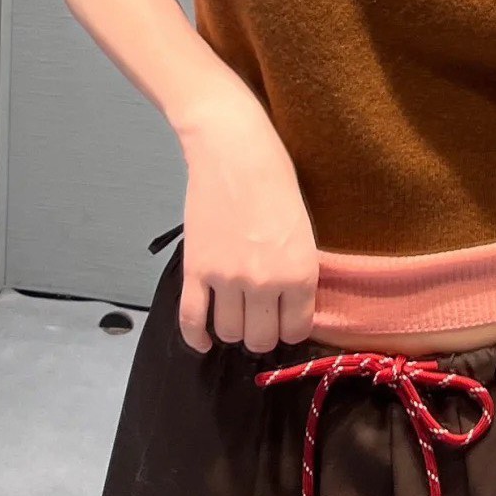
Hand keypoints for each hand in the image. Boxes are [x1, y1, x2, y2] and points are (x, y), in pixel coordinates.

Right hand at [175, 86, 318, 354]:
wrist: (236, 154)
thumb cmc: (278, 184)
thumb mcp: (303, 231)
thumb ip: (297, 273)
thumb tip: (291, 308)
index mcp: (299, 273)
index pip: (295, 331)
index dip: (290, 328)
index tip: (286, 320)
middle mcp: (265, 283)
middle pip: (260, 339)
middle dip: (262, 334)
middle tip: (261, 318)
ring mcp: (227, 279)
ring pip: (228, 333)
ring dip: (233, 330)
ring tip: (237, 315)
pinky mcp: (196, 271)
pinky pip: (192, 321)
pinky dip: (196, 337)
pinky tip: (204, 340)